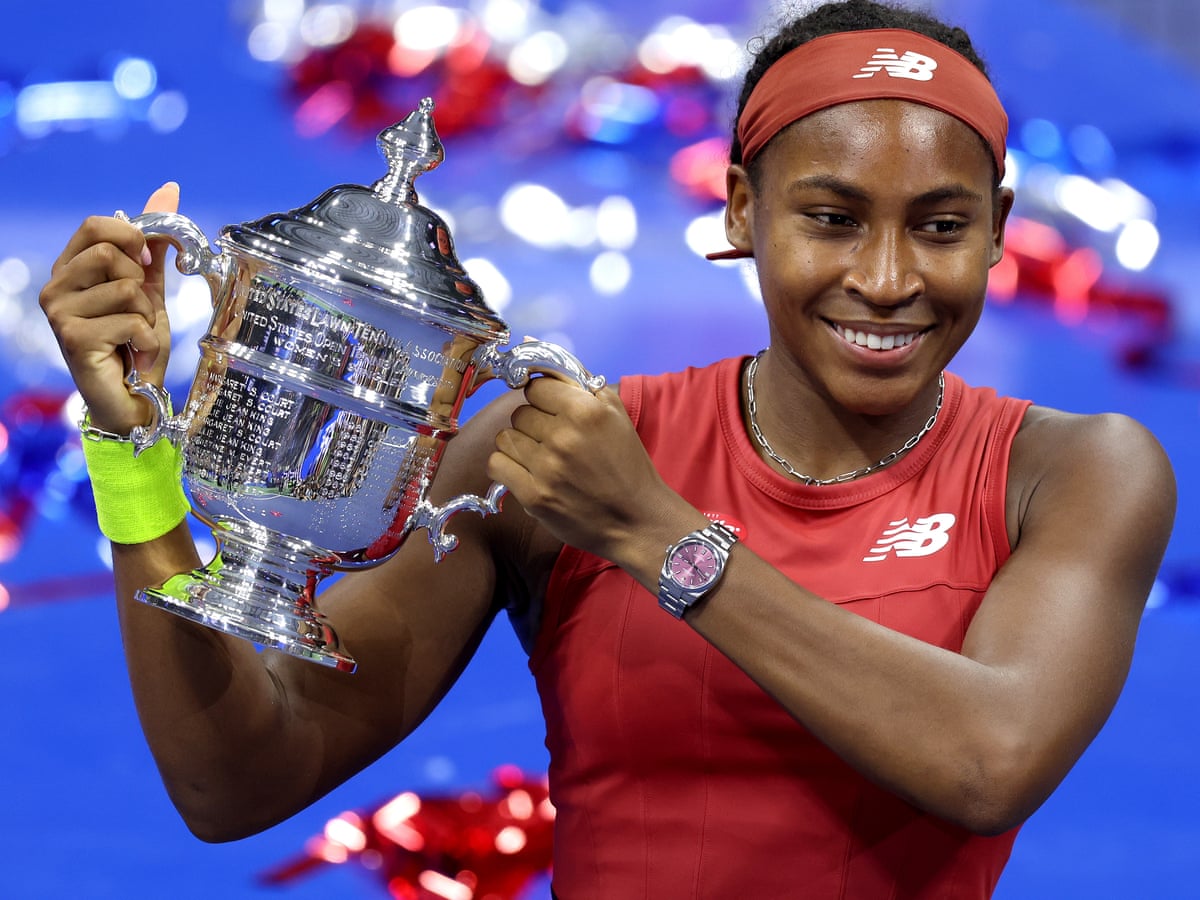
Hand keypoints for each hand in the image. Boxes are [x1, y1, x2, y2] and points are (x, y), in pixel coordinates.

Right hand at [39, 183, 180, 433]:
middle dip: (141, 285)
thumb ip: (154, 244)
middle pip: (111, 253)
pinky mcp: (72, 338)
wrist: (133, 398)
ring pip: (126, 288)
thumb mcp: (150, 289)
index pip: (97, 225)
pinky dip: (148, 340)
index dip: (132, 239)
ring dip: (147, 316)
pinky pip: (132, 319)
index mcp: (70, 268)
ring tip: (137, 337)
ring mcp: (59, 312)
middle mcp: (56, 286)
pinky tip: (137, 355)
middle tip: (139, 314)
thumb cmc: (136, 344)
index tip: (146, 265)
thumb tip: (168, 188)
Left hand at [489, 377, 689, 566]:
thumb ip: (578, 382)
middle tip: (555, 442)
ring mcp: (546, 468)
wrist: (636, 519)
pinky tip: (527, 473)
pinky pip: (497, 464)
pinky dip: (507, 467)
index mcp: (585, 411)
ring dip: (520, 446)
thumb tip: (536, 353)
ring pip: (505, 437)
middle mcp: (563, 436)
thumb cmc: (626, 465)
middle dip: (534, 424)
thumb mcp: (615, 413)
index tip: (554, 412)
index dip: (544, 399)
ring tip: (542, 458)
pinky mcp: (534, 496)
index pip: (536, 387)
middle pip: (519, 413)